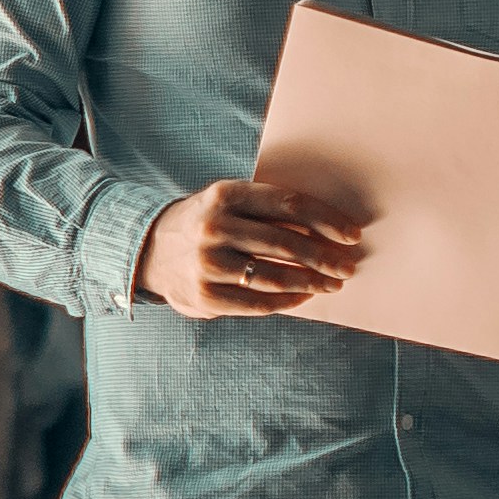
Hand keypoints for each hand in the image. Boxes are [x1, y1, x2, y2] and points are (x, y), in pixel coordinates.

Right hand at [139, 176, 365, 318]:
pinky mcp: (206, 296)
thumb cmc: (203, 223)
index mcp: (225, 195)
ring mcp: (208, 264)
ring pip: (275, 276)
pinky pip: (258, 302)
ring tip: (331, 284)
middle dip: (324, 257)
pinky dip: (287, 301)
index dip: (326, 220)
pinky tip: (303, 297)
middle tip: (347, 266)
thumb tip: (324, 229)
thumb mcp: (226, 202)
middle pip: (285, 243)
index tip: (351, 234)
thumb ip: (265, 210)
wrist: (147, 251)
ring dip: (311, 282)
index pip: (288, 204)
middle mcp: (214, 227)